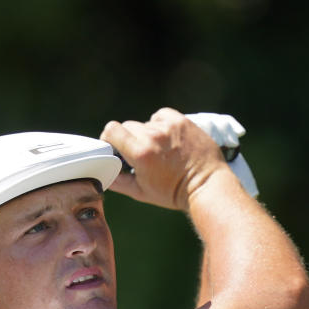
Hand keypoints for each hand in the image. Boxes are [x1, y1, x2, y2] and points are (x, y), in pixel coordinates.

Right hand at [100, 108, 228, 210]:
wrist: (205, 185)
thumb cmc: (172, 192)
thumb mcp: (140, 192)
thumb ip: (118, 181)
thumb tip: (103, 174)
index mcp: (140, 153)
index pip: (112, 130)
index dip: (109, 137)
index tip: (113, 146)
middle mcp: (153, 136)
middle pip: (127, 126)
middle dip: (128, 139)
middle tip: (137, 153)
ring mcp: (168, 127)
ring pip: (145, 123)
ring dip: (145, 133)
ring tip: (157, 149)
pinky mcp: (182, 121)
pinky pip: (161, 116)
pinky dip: (159, 124)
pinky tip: (165, 137)